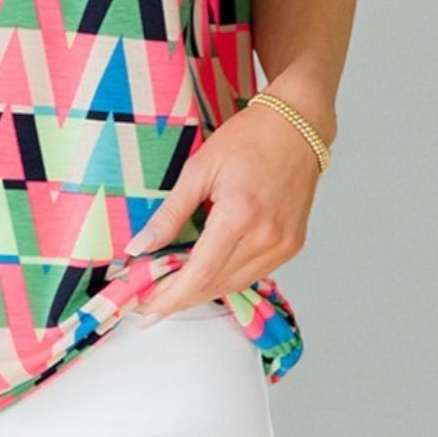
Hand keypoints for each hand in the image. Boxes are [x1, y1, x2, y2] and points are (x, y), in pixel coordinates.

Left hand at [126, 100, 322, 321]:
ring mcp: (283, 244)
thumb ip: (170, 213)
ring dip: (204, 292)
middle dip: (182, 298)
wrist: (296, 126)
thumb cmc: (248, 138)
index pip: (200, 273)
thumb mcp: (199, 169)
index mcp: (240, 215)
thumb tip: (140, 246)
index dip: (171, 296)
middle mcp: (266, 237)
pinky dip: (228, 278)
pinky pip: (254, 273)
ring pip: (236, 284)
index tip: (148, 310)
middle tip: (152, 303)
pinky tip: (208, 274)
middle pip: (217, 284)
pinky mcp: (292, 245)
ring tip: (174, 292)